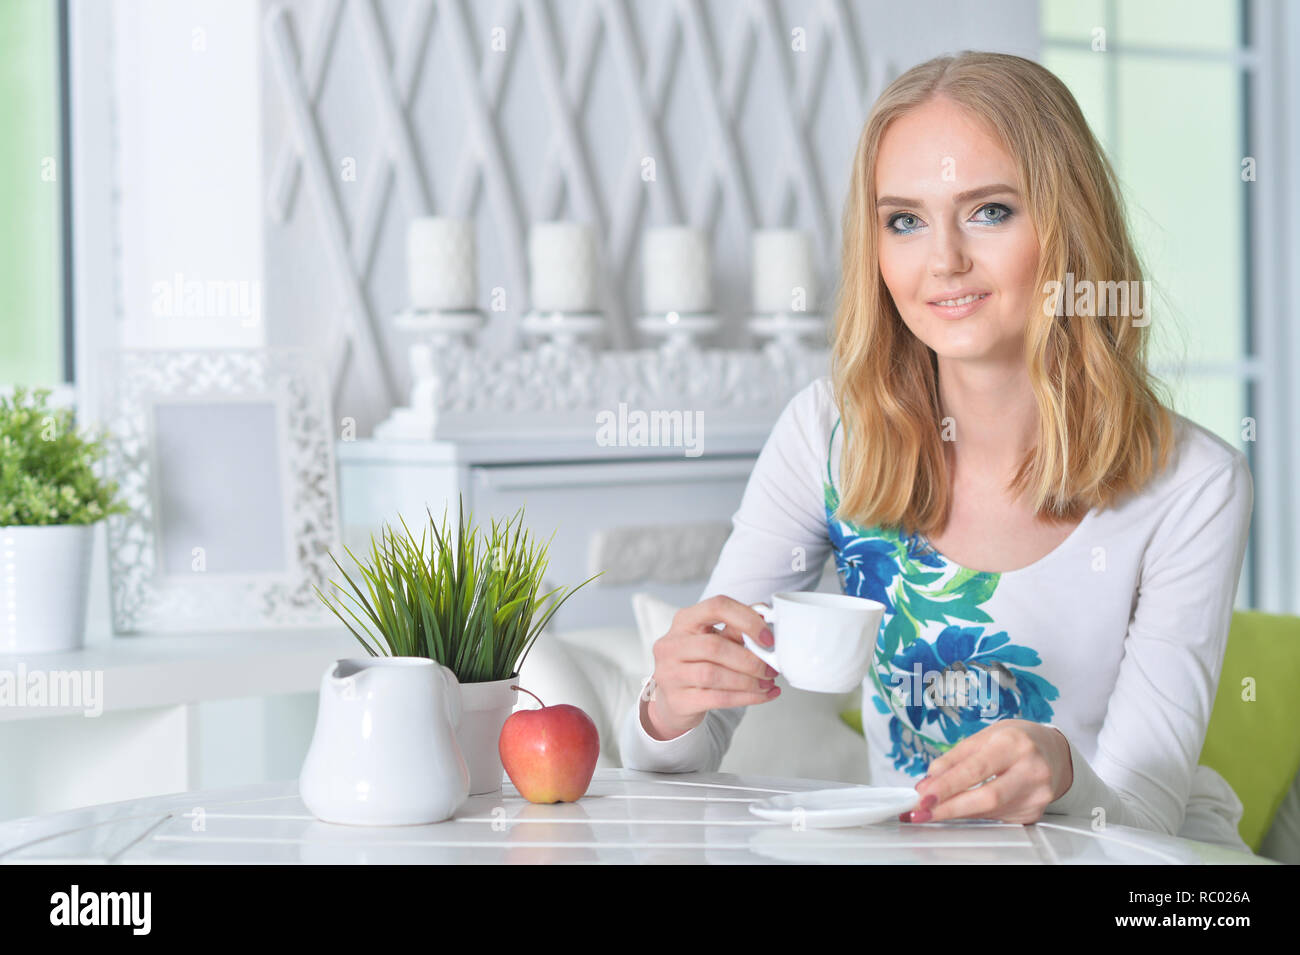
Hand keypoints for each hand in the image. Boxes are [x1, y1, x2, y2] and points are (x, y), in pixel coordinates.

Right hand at [642, 595, 781, 739]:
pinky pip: (717, 699)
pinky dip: (745, 698)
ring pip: (714, 675)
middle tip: (771, 668)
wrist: (671, 700)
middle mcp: (672, 645)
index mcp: (684, 621)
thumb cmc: (696, 664)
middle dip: (750, 660)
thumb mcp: (712, 640)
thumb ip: (736, 629)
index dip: (747, 619)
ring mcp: (670, 673)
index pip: (716, 607)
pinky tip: (761, 696)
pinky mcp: (677, 700)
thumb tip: (766, 620)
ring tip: (767, 683)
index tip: (768, 638)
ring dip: (749, 681)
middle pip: (715, 646)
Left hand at [901, 719, 1073, 824]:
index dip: (948, 785)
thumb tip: (929, 780)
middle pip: (986, 797)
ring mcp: (1037, 795)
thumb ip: (955, 758)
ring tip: (933, 808)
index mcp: (1015, 744)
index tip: (923, 795)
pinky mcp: (1034, 812)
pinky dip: (974, 814)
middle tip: (921, 811)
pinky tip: (962, 807)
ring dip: (956, 812)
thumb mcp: (984, 736)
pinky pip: (996, 817)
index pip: (976, 769)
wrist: (1054, 752)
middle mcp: (1031, 770)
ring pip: (989, 811)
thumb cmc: (1015, 740)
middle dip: (949, 807)